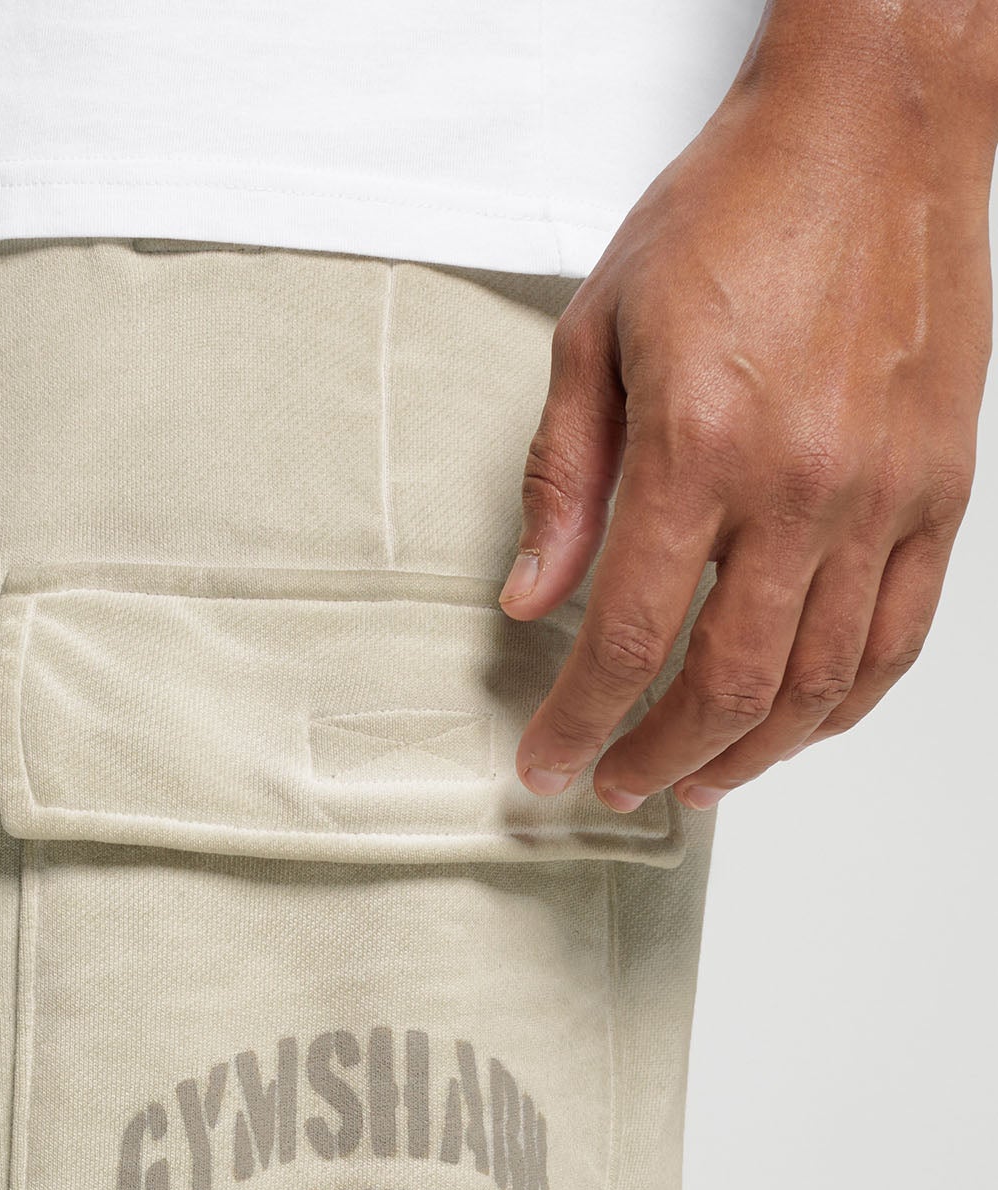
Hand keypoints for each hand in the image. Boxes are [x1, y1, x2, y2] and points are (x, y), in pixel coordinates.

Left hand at [503, 2, 996, 811]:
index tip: (546, 762)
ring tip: (693, 778)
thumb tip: (531, 598)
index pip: (627, 635)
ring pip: (818, 683)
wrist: (873, 127)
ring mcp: (883, 494)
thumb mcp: (596, 331)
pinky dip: (843, 705)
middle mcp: (802, 484)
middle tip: (613, 781)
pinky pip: (898, 637)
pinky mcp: (940, 490)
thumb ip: (562, 479)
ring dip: (748, 753)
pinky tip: (796, 727)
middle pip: (726, 683)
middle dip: (656, 756)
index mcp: (701, 444)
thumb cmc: (734, 210)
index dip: (578, 722)